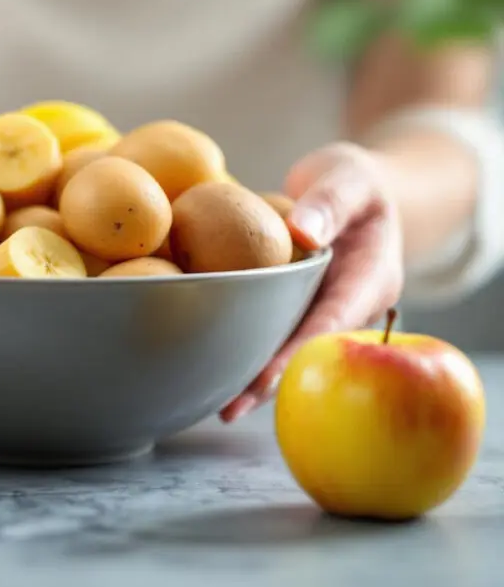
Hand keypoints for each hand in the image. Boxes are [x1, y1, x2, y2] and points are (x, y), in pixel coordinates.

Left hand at [219, 141, 404, 421]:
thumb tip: (302, 230)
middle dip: (272, 383)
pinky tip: (215, 372)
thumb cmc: (354, 181)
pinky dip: (251, 353)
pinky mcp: (302, 312)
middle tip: (229, 410)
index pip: (334, 321)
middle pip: (312, 353)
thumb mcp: (349, 177)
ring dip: (257, 380)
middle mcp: (352, 307)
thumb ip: (330, 200)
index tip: (268, 377)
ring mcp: (327, 313)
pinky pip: (278, 335)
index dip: (300, 351)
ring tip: (217, 408)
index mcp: (371, 278)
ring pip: (293, 352)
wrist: (356, 191)